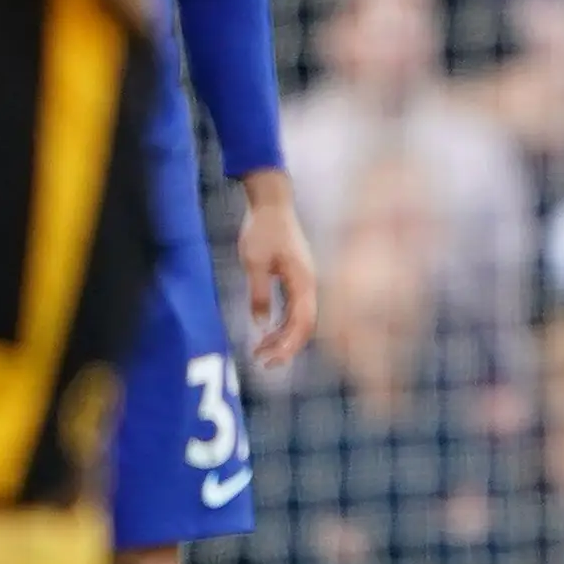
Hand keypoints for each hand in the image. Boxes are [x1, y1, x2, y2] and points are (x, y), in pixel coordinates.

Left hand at [235, 174, 319, 367]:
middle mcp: (309, 283)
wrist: (271, 202)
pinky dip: (282, 322)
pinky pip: (294, 307)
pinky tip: (266, 330)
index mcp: (303, 281)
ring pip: (299, 318)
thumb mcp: (254, 263)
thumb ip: (259, 294)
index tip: (268, 359)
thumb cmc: (262, 229)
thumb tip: (260, 324)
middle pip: (304, 325)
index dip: (288, 345)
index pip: (302, 323)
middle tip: (262, 362)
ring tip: (259, 350)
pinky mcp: (296, 277)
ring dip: (282, 336)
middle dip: (285, 346)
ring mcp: (304, 280)